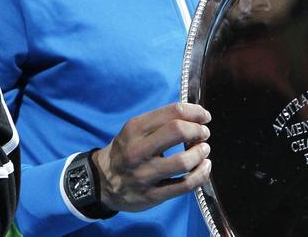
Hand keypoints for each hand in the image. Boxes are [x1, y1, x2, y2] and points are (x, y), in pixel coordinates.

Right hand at [93, 103, 211, 212]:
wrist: (102, 181)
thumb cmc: (126, 151)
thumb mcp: (134, 131)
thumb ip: (160, 123)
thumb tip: (196, 118)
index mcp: (134, 129)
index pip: (172, 112)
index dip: (194, 112)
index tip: (204, 116)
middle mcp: (138, 150)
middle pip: (178, 131)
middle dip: (198, 130)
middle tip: (203, 134)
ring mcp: (145, 174)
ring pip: (184, 161)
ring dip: (201, 153)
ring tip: (204, 150)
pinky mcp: (152, 195)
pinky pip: (185, 185)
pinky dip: (201, 174)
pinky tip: (204, 167)